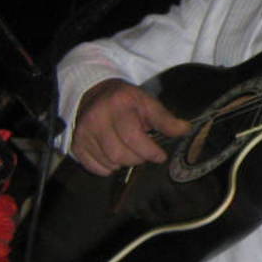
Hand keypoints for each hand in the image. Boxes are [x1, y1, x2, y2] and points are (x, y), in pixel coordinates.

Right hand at [70, 78, 190, 175]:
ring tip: (130, 151)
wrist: (94, 93)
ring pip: (109, 163)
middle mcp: (97, 119)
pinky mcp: (76, 144)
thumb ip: (165, 119)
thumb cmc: (126, 101)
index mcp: (118, 105)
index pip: (133, 137)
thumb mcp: (147, 103)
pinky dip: (109, 167)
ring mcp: (83, 132)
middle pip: (120, 154)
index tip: (160, 155)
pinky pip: (95, 168)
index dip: (150, 151)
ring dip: (124, 163)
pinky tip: (114, 156)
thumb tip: (185, 129)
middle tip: (144, 152)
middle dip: (138, 158)